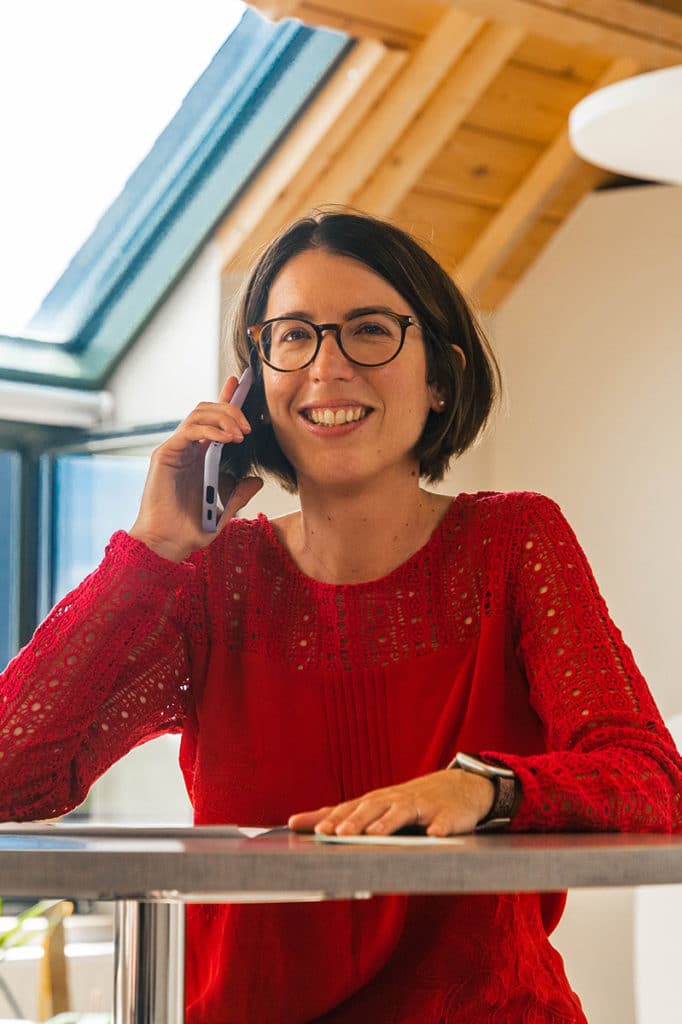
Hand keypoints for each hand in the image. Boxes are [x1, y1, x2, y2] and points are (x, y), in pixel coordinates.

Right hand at [129, 376, 262, 561]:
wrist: (167, 545)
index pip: (213, 420)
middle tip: (248, 426)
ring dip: (223, 417)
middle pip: (207, 410)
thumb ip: (239, 494)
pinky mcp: (165, 454)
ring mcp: (175, 450)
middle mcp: (187, 449)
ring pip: (199, 414)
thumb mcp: (224, 511)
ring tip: (240, 433)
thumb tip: (257, 480)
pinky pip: (189, 430)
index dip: (226, 400)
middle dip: (231, 409)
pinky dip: (210, 429)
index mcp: (199, 457)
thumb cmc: (190, 531)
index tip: (240, 384)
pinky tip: (227, 439)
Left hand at [288, 770, 494, 837]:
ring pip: (403, 812)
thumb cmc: (409, 802)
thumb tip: (301, 823)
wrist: (461, 788)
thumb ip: (344, 815)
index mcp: (377, 801)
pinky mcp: (447, 815)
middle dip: (353, 821)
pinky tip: (434, 835)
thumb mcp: (378, 806)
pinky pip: (444, 822)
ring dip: (388, 822)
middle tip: (335, 833)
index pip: (346, 808)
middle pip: (371, 808)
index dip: (325, 817)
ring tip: (373, 834)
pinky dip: (439, 828)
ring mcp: (422, 806)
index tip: (298, 825)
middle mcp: (395, 800)